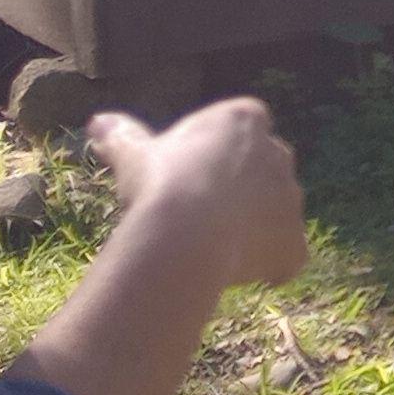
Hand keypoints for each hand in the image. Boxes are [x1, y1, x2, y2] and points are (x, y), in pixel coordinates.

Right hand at [88, 94, 308, 288]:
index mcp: (245, 121)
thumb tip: (99, 121)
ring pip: (275, 213)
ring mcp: (291, 201)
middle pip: (261, 171)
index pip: (238, 131)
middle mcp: (279, 155)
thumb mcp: (135, 155)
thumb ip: (124, 136)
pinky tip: (232, 274)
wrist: (185, 232)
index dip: (212, 155)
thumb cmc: (160, 184)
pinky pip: (285, 256)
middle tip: (198, 212)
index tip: (184, 176)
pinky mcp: (295, 244)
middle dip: (239, 189)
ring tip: (211, 244)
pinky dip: (266, 266)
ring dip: (252, 226)